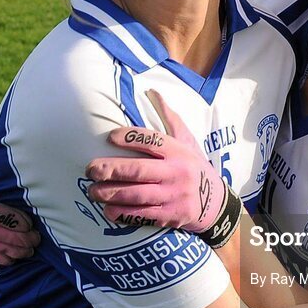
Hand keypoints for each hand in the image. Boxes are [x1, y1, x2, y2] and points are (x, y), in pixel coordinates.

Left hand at [85, 91, 228, 233]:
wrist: (217, 203)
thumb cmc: (195, 166)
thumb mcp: (187, 140)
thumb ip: (169, 118)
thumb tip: (152, 92)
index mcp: (178, 151)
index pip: (151, 141)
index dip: (129, 138)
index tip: (109, 138)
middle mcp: (176, 172)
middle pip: (138, 170)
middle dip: (111, 170)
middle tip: (90, 170)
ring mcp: (173, 196)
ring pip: (137, 194)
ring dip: (111, 193)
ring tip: (93, 191)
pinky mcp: (170, 216)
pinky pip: (143, 214)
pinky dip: (123, 213)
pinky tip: (108, 210)